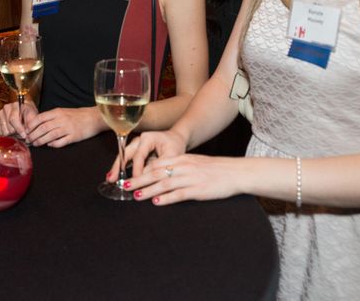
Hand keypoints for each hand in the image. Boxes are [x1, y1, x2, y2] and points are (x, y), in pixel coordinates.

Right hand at [0, 101, 39, 140]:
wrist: (24, 111)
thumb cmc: (29, 113)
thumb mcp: (33, 116)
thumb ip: (31, 122)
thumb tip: (27, 132)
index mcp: (16, 105)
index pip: (13, 119)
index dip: (19, 129)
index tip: (24, 136)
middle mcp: (7, 107)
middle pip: (9, 126)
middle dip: (16, 133)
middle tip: (22, 136)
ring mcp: (1, 113)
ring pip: (4, 131)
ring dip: (12, 135)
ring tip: (18, 134)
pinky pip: (0, 132)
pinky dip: (7, 135)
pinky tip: (12, 133)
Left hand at [24, 106, 105, 146]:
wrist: (94, 117)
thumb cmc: (78, 115)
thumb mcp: (63, 112)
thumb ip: (51, 117)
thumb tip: (37, 124)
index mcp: (57, 112)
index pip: (40, 118)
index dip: (31, 125)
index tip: (26, 131)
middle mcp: (62, 119)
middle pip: (43, 128)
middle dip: (33, 135)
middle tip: (28, 140)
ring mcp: (68, 128)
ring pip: (50, 135)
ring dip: (41, 141)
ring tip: (35, 144)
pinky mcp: (74, 136)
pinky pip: (61, 142)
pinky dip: (54, 144)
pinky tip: (50, 145)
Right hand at [108, 130, 186, 183]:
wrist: (175, 139)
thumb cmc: (175, 145)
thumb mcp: (172, 155)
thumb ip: (159, 166)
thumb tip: (147, 178)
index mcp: (147, 138)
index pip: (139, 155)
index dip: (136, 169)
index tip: (135, 180)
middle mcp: (139, 140)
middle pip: (126, 153)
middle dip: (118, 166)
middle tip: (111, 178)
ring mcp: (135, 146)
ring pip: (124, 156)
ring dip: (117, 168)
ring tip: (110, 179)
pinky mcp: (135, 152)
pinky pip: (127, 160)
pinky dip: (121, 169)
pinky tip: (115, 177)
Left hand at [125, 153, 245, 205]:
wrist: (235, 172)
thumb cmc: (215, 169)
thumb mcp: (194, 162)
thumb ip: (178, 166)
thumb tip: (160, 172)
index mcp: (182, 159)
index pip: (156, 163)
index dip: (141, 170)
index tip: (128, 176)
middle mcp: (184, 167)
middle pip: (156, 173)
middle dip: (138, 180)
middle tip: (124, 186)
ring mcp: (190, 178)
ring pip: (164, 184)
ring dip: (147, 190)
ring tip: (135, 195)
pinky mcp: (198, 190)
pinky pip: (178, 194)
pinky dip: (166, 198)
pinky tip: (156, 202)